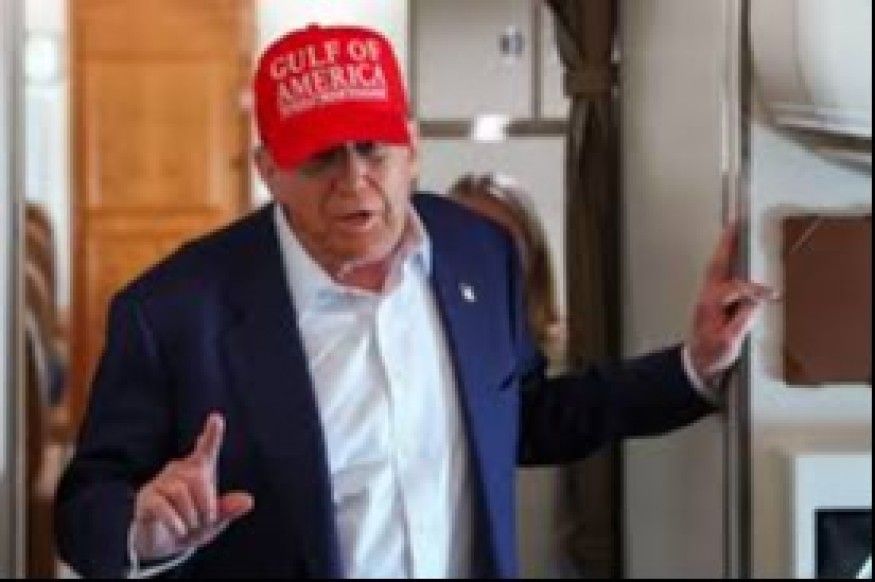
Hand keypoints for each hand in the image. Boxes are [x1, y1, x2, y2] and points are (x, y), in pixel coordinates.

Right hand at [132, 414, 253, 562]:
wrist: (163, 545)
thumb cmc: (192, 526)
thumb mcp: (214, 521)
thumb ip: (229, 509)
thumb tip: (248, 501)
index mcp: (199, 471)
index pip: (206, 449)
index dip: (212, 434)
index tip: (216, 418)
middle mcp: (178, 470)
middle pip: (197, 477)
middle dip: (207, 504)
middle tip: (205, 521)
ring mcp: (160, 483)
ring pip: (179, 491)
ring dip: (190, 516)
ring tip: (189, 527)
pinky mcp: (146, 499)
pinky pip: (162, 506)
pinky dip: (175, 522)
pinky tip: (180, 530)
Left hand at [688, 224, 776, 382]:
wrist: (696, 365)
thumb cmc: (712, 355)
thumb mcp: (730, 342)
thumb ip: (742, 320)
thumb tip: (755, 302)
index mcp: (710, 306)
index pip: (735, 288)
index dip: (754, 289)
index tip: (772, 294)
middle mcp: (706, 297)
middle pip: (717, 265)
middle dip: (727, 245)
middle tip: (735, 225)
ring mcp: (706, 297)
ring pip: (715, 267)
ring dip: (724, 249)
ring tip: (733, 231)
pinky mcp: (710, 301)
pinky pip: (717, 274)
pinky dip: (724, 261)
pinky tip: (731, 255)